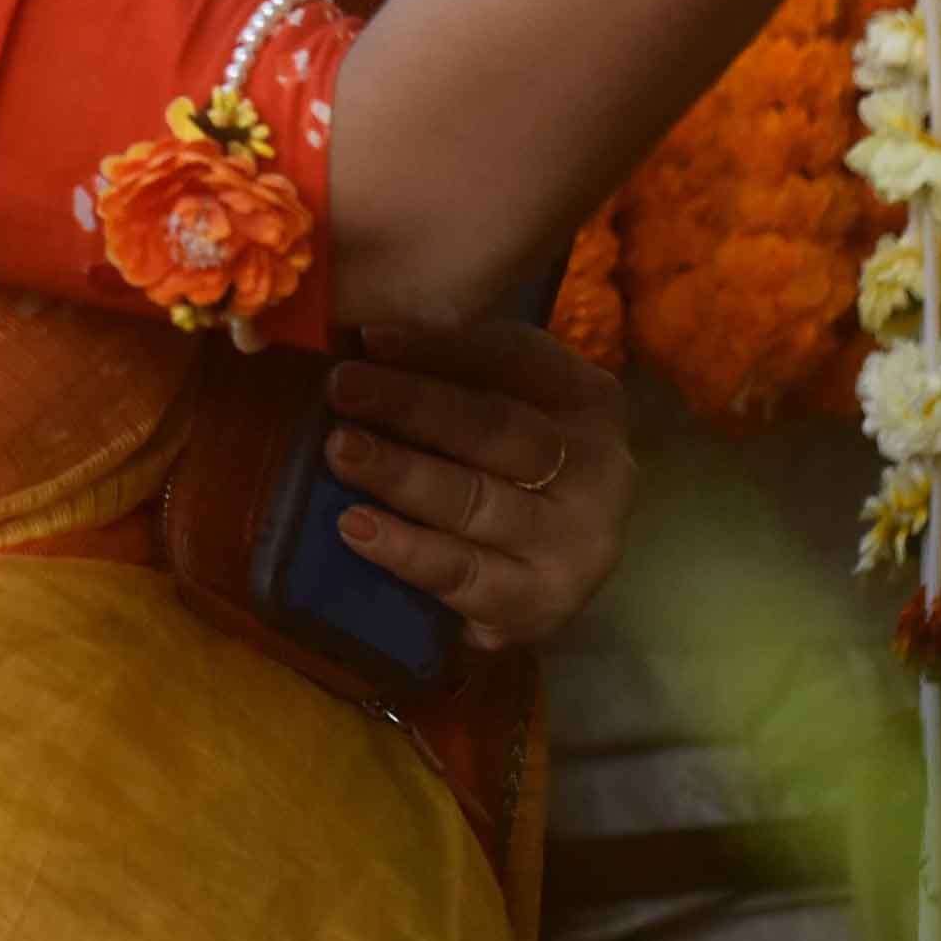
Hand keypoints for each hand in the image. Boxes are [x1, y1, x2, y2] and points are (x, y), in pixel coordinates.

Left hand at [320, 318, 636, 654]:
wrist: (541, 578)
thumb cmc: (506, 470)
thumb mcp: (498, 405)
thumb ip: (453, 370)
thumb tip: (367, 337)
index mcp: (588, 401)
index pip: (513, 360)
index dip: (440, 345)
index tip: (368, 335)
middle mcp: (599, 470)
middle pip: (495, 428)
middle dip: (412, 404)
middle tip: (341, 386)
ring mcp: (574, 544)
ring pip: (476, 501)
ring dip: (402, 474)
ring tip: (341, 451)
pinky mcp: (540, 605)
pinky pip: (464, 575)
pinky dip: (407, 550)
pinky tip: (358, 528)